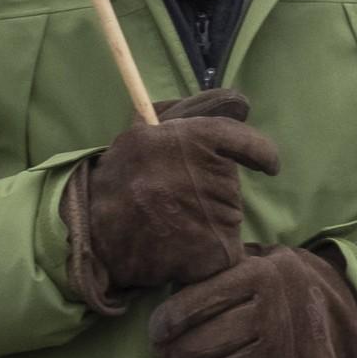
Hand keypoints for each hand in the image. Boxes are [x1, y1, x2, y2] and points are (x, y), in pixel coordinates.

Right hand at [64, 89, 281, 311]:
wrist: (87, 232)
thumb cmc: (124, 177)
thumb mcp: (146, 130)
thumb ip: (196, 111)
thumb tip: (243, 104)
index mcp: (183, 138)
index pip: (239, 138)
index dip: (260, 152)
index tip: (269, 165)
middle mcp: (197, 175)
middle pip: (232, 186)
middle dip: (214, 194)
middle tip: (174, 202)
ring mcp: (205, 217)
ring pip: (230, 221)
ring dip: (208, 224)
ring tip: (167, 224)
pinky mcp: (212, 253)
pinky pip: (226, 252)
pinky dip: (208, 253)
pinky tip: (175, 248)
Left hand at [147, 246, 356, 357]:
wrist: (343, 322)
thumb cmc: (282, 291)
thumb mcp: (260, 262)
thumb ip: (221, 268)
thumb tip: (171, 276)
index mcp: (261, 277)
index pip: (193, 304)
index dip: (164, 322)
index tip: (156, 332)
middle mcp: (274, 314)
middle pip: (198, 344)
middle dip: (171, 353)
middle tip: (164, 356)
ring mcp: (282, 354)